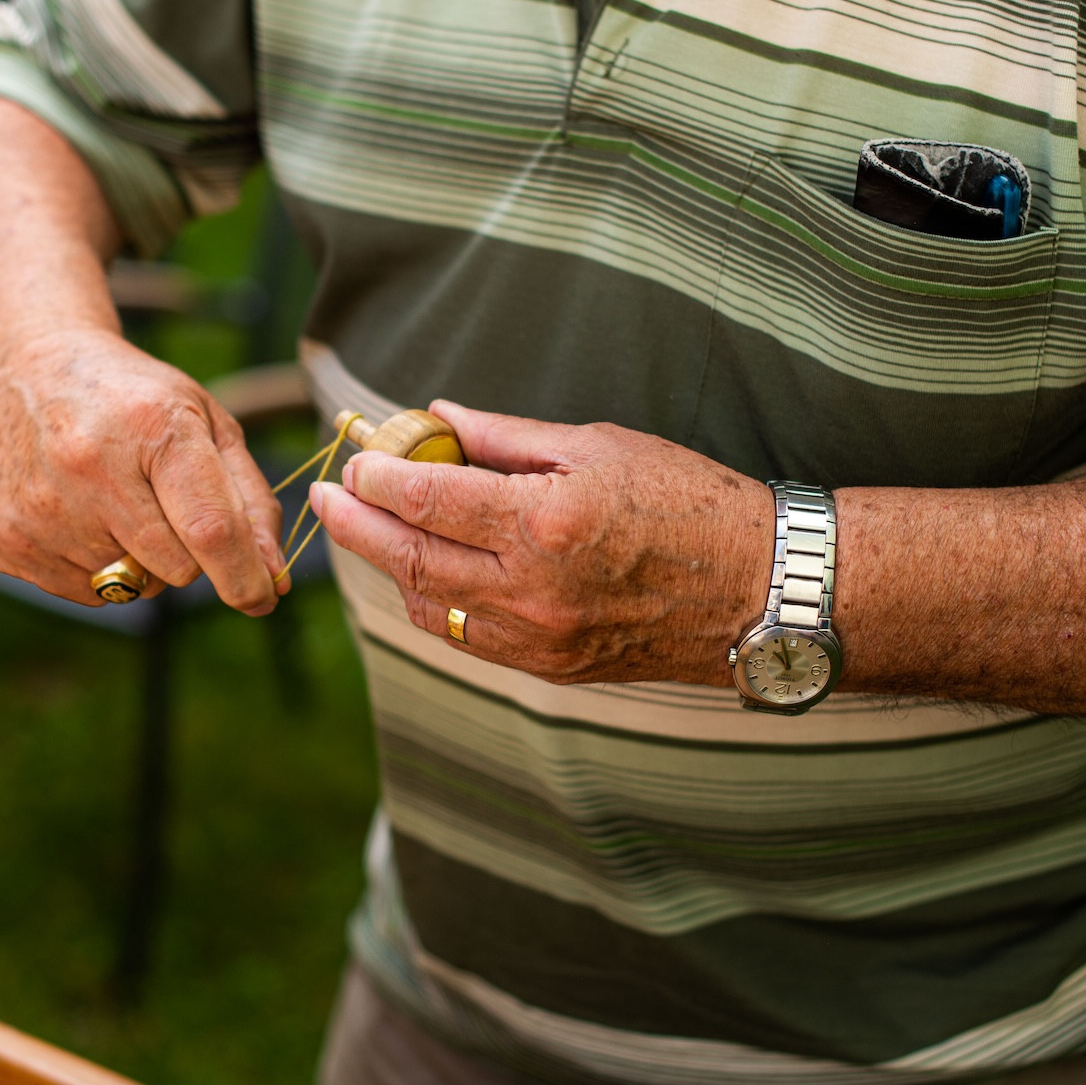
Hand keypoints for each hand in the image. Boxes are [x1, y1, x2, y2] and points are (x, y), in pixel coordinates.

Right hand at [0, 319, 286, 614]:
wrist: (22, 368)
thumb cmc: (130, 398)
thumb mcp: (204, 420)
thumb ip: (250, 499)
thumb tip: (274, 579)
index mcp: (151, 426)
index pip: (210, 529)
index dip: (245, 577)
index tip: (262, 598)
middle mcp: (88, 468)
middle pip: (176, 569)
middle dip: (189, 554)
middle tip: (164, 502)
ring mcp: (41, 508)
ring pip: (132, 587)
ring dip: (141, 561)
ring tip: (115, 499)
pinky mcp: (8, 541)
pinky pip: (87, 593)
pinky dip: (98, 567)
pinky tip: (80, 513)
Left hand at [309, 402, 774, 684]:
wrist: (758, 590)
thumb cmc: (688, 502)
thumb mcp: (598, 445)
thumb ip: (506, 437)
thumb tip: (436, 417)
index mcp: (544, 522)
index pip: (427, 499)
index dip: (378, 477)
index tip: (354, 457)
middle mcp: (532, 589)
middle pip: (409, 559)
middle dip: (357, 526)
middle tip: (327, 497)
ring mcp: (538, 638)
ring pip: (429, 606)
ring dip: (391, 567)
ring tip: (373, 530)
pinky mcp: (550, 667)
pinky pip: (467, 638)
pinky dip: (434, 602)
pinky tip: (426, 573)